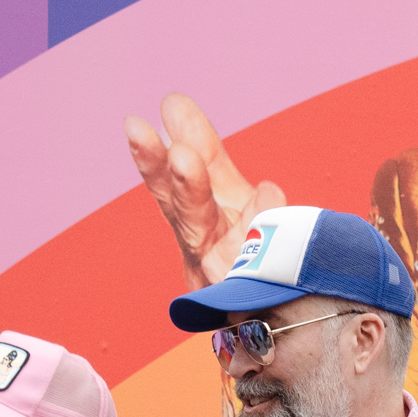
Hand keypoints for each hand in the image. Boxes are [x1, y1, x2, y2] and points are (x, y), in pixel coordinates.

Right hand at [124, 94, 283, 289]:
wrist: (276, 315)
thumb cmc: (247, 250)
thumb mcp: (227, 196)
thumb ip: (204, 152)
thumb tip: (172, 101)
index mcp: (197, 214)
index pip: (177, 177)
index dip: (160, 151)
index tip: (155, 113)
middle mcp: (202, 241)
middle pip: (178, 205)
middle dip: (160, 170)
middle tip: (142, 131)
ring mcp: (223, 267)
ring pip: (201, 229)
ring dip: (190, 191)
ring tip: (183, 157)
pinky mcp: (245, 289)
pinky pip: (254, 252)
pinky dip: (258, 221)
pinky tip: (267, 188)